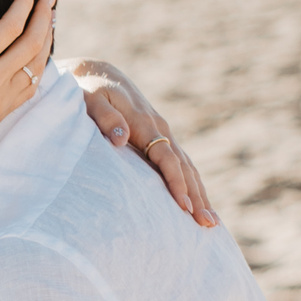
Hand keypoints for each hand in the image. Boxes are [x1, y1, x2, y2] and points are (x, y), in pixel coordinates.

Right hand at [0, 0, 56, 167]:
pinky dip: (42, 63)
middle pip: (33, 41)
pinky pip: (34, 84)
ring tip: (50, 17)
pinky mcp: (4, 111)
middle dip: (44, 14)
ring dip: (48, 37)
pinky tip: (41, 52)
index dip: (25, 3)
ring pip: (39, 63)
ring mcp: (3, 98)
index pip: (10, 26)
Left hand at [62, 58, 216, 227]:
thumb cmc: (90, 91)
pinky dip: (192, 185)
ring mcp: (163, 134)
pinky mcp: (160, 139)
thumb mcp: (90, 100)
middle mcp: (160, 129)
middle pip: (185, 167)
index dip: (176, 182)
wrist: (100, 76)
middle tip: (207, 225)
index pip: (166, 157)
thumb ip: (104, 118)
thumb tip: (121, 139)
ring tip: (210, 223)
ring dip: (200, 194)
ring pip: (188, 167)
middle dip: (197, 196)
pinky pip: (181, 165)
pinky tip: (198, 205)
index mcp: (145, 122)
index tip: (184, 206)